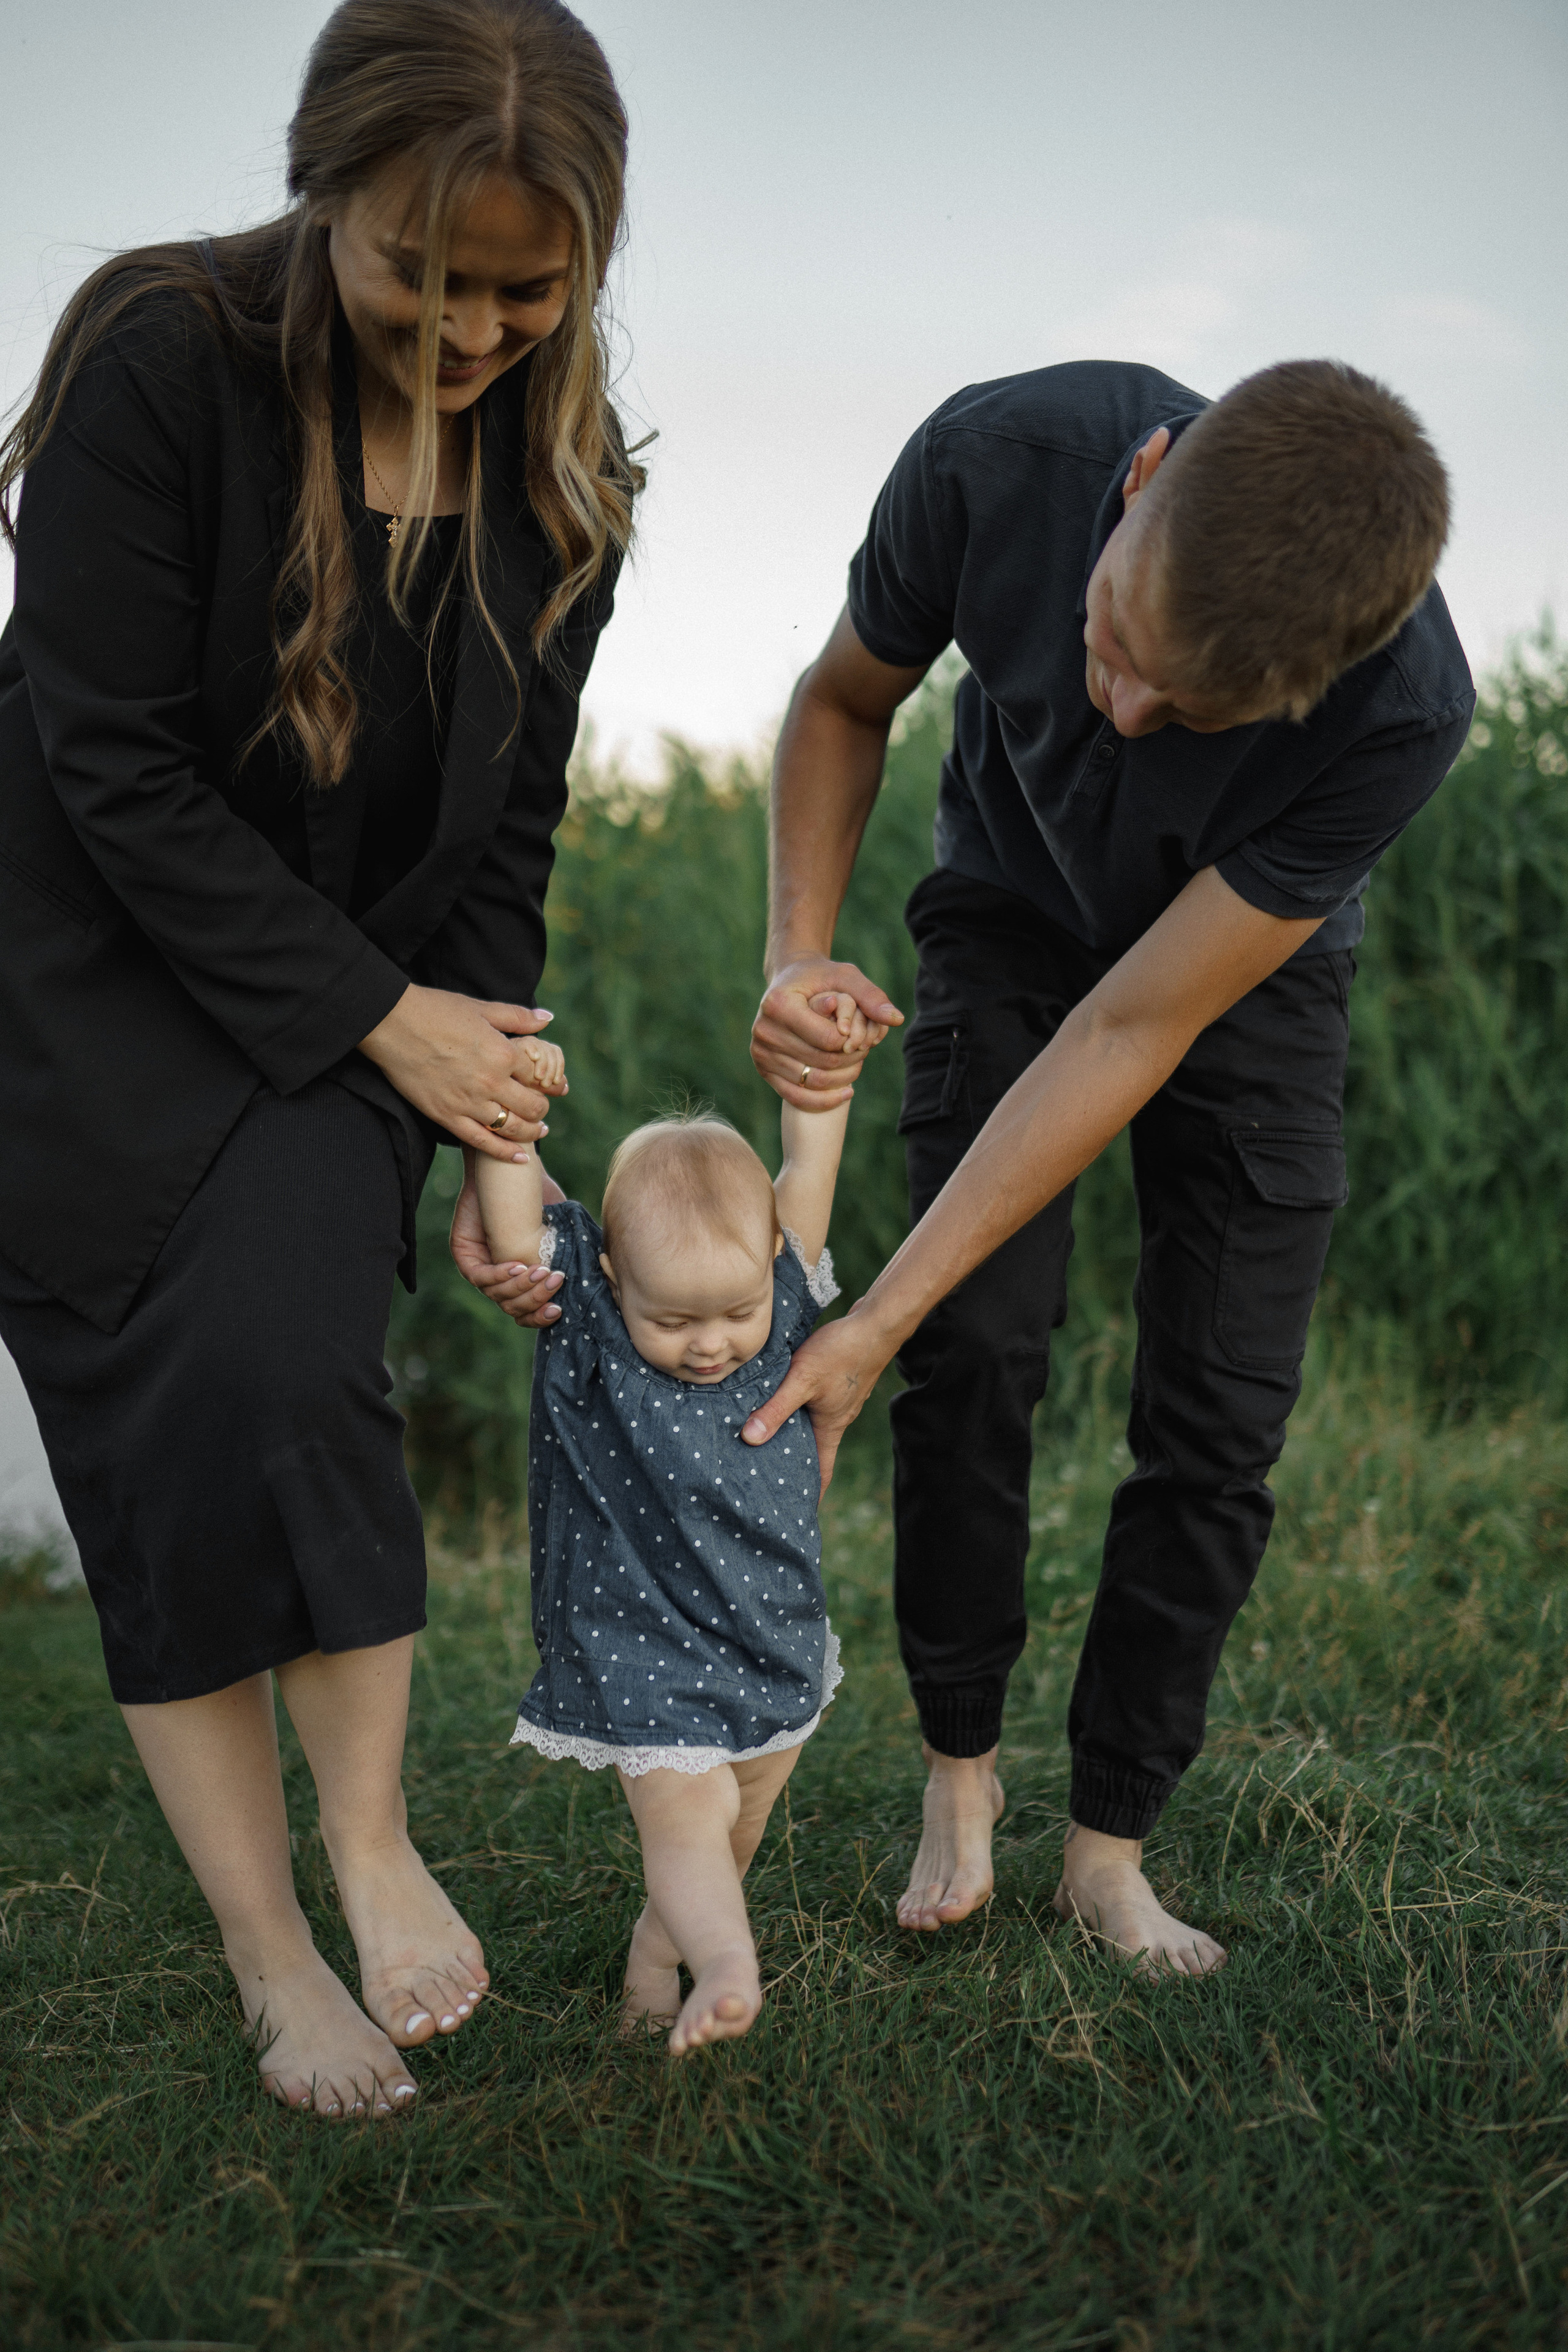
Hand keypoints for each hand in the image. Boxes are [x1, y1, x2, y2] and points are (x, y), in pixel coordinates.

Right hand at [359, 986, 566, 1158]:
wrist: (392, 1024)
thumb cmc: (436, 1010)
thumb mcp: (482, 1008)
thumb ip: (518, 1017)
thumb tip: (548, 1019)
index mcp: (503, 1053)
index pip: (540, 1077)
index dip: (551, 1083)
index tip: (556, 1087)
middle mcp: (491, 1082)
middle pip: (532, 1106)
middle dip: (542, 1110)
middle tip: (543, 1110)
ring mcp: (469, 1102)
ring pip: (512, 1128)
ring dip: (531, 1133)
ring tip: (538, 1132)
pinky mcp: (447, 1116)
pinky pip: (483, 1141)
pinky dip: (505, 1153)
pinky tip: (520, 1158)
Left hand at [449, 1163, 568, 1324]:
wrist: (512, 1169)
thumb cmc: (540, 1199)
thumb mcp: (561, 1232)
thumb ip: (573, 1255)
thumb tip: (602, 1281)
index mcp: (522, 1281)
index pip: (527, 1313)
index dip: (540, 1317)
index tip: (559, 1309)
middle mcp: (500, 1281)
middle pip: (513, 1308)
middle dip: (536, 1299)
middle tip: (556, 1279)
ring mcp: (481, 1271)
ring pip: (498, 1295)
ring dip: (521, 1287)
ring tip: (541, 1270)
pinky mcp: (465, 1256)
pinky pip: (481, 1277)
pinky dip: (501, 1275)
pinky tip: (518, 1266)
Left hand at [739, 1304, 897, 1490]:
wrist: (875, 1324)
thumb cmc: (843, 1352)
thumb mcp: (802, 1379)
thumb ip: (776, 1408)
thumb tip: (749, 1439)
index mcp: (830, 1427)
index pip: (821, 1472)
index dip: (810, 1495)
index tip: (794, 1514)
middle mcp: (836, 1419)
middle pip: (814, 1452)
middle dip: (795, 1467)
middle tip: (767, 1480)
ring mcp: (837, 1401)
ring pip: (811, 1427)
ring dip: (793, 1437)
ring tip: (765, 1444)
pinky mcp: (835, 1383)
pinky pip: (813, 1406)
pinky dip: (796, 1412)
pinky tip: (778, 1402)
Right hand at [752, 956, 902, 1108]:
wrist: (789, 981)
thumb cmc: (820, 977)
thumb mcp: (846, 977)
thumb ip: (870, 996)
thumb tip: (896, 1019)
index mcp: (779, 1004)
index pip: (828, 1039)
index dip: (854, 1041)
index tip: (862, 1033)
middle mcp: (764, 1029)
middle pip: (822, 1062)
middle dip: (851, 1060)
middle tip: (865, 1051)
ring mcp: (760, 1051)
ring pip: (812, 1082)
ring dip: (842, 1079)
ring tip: (857, 1066)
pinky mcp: (762, 1068)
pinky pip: (796, 1096)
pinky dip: (824, 1100)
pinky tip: (847, 1092)